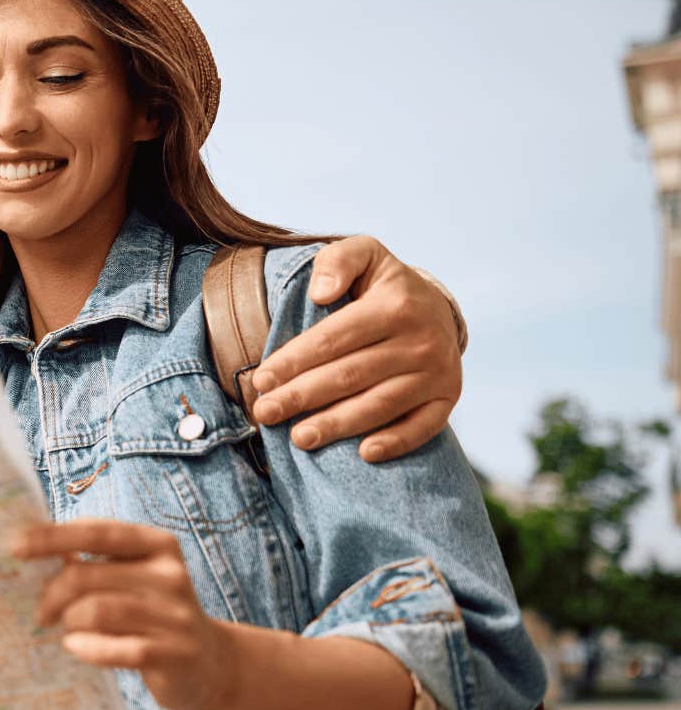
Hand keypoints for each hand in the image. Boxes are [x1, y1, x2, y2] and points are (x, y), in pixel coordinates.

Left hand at [13, 521, 238, 709]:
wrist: (210, 664)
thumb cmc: (153, 613)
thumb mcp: (132, 578)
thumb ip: (94, 562)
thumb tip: (32, 548)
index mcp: (157, 544)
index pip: (96, 532)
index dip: (52, 537)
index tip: (14, 546)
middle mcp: (170, 574)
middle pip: (87, 576)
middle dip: (52, 595)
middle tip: (40, 613)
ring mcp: (175, 615)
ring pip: (97, 611)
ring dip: (71, 622)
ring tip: (68, 630)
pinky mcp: (175, 654)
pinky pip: (117, 649)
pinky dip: (88, 648)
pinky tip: (78, 648)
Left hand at [249, 236, 462, 462]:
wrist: (438, 307)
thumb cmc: (384, 286)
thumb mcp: (364, 255)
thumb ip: (338, 261)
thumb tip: (319, 292)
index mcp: (395, 306)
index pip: (333, 339)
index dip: (294, 361)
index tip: (261, 380)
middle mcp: (420, 341)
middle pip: (350, 375)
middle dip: (302, 397)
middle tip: (265, 413)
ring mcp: (437, 372)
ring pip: (380, 405)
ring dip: (337, 425)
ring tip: (298, 438)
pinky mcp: (448, 398)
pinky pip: (424, 426)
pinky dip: (396, 442)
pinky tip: (364, 455)